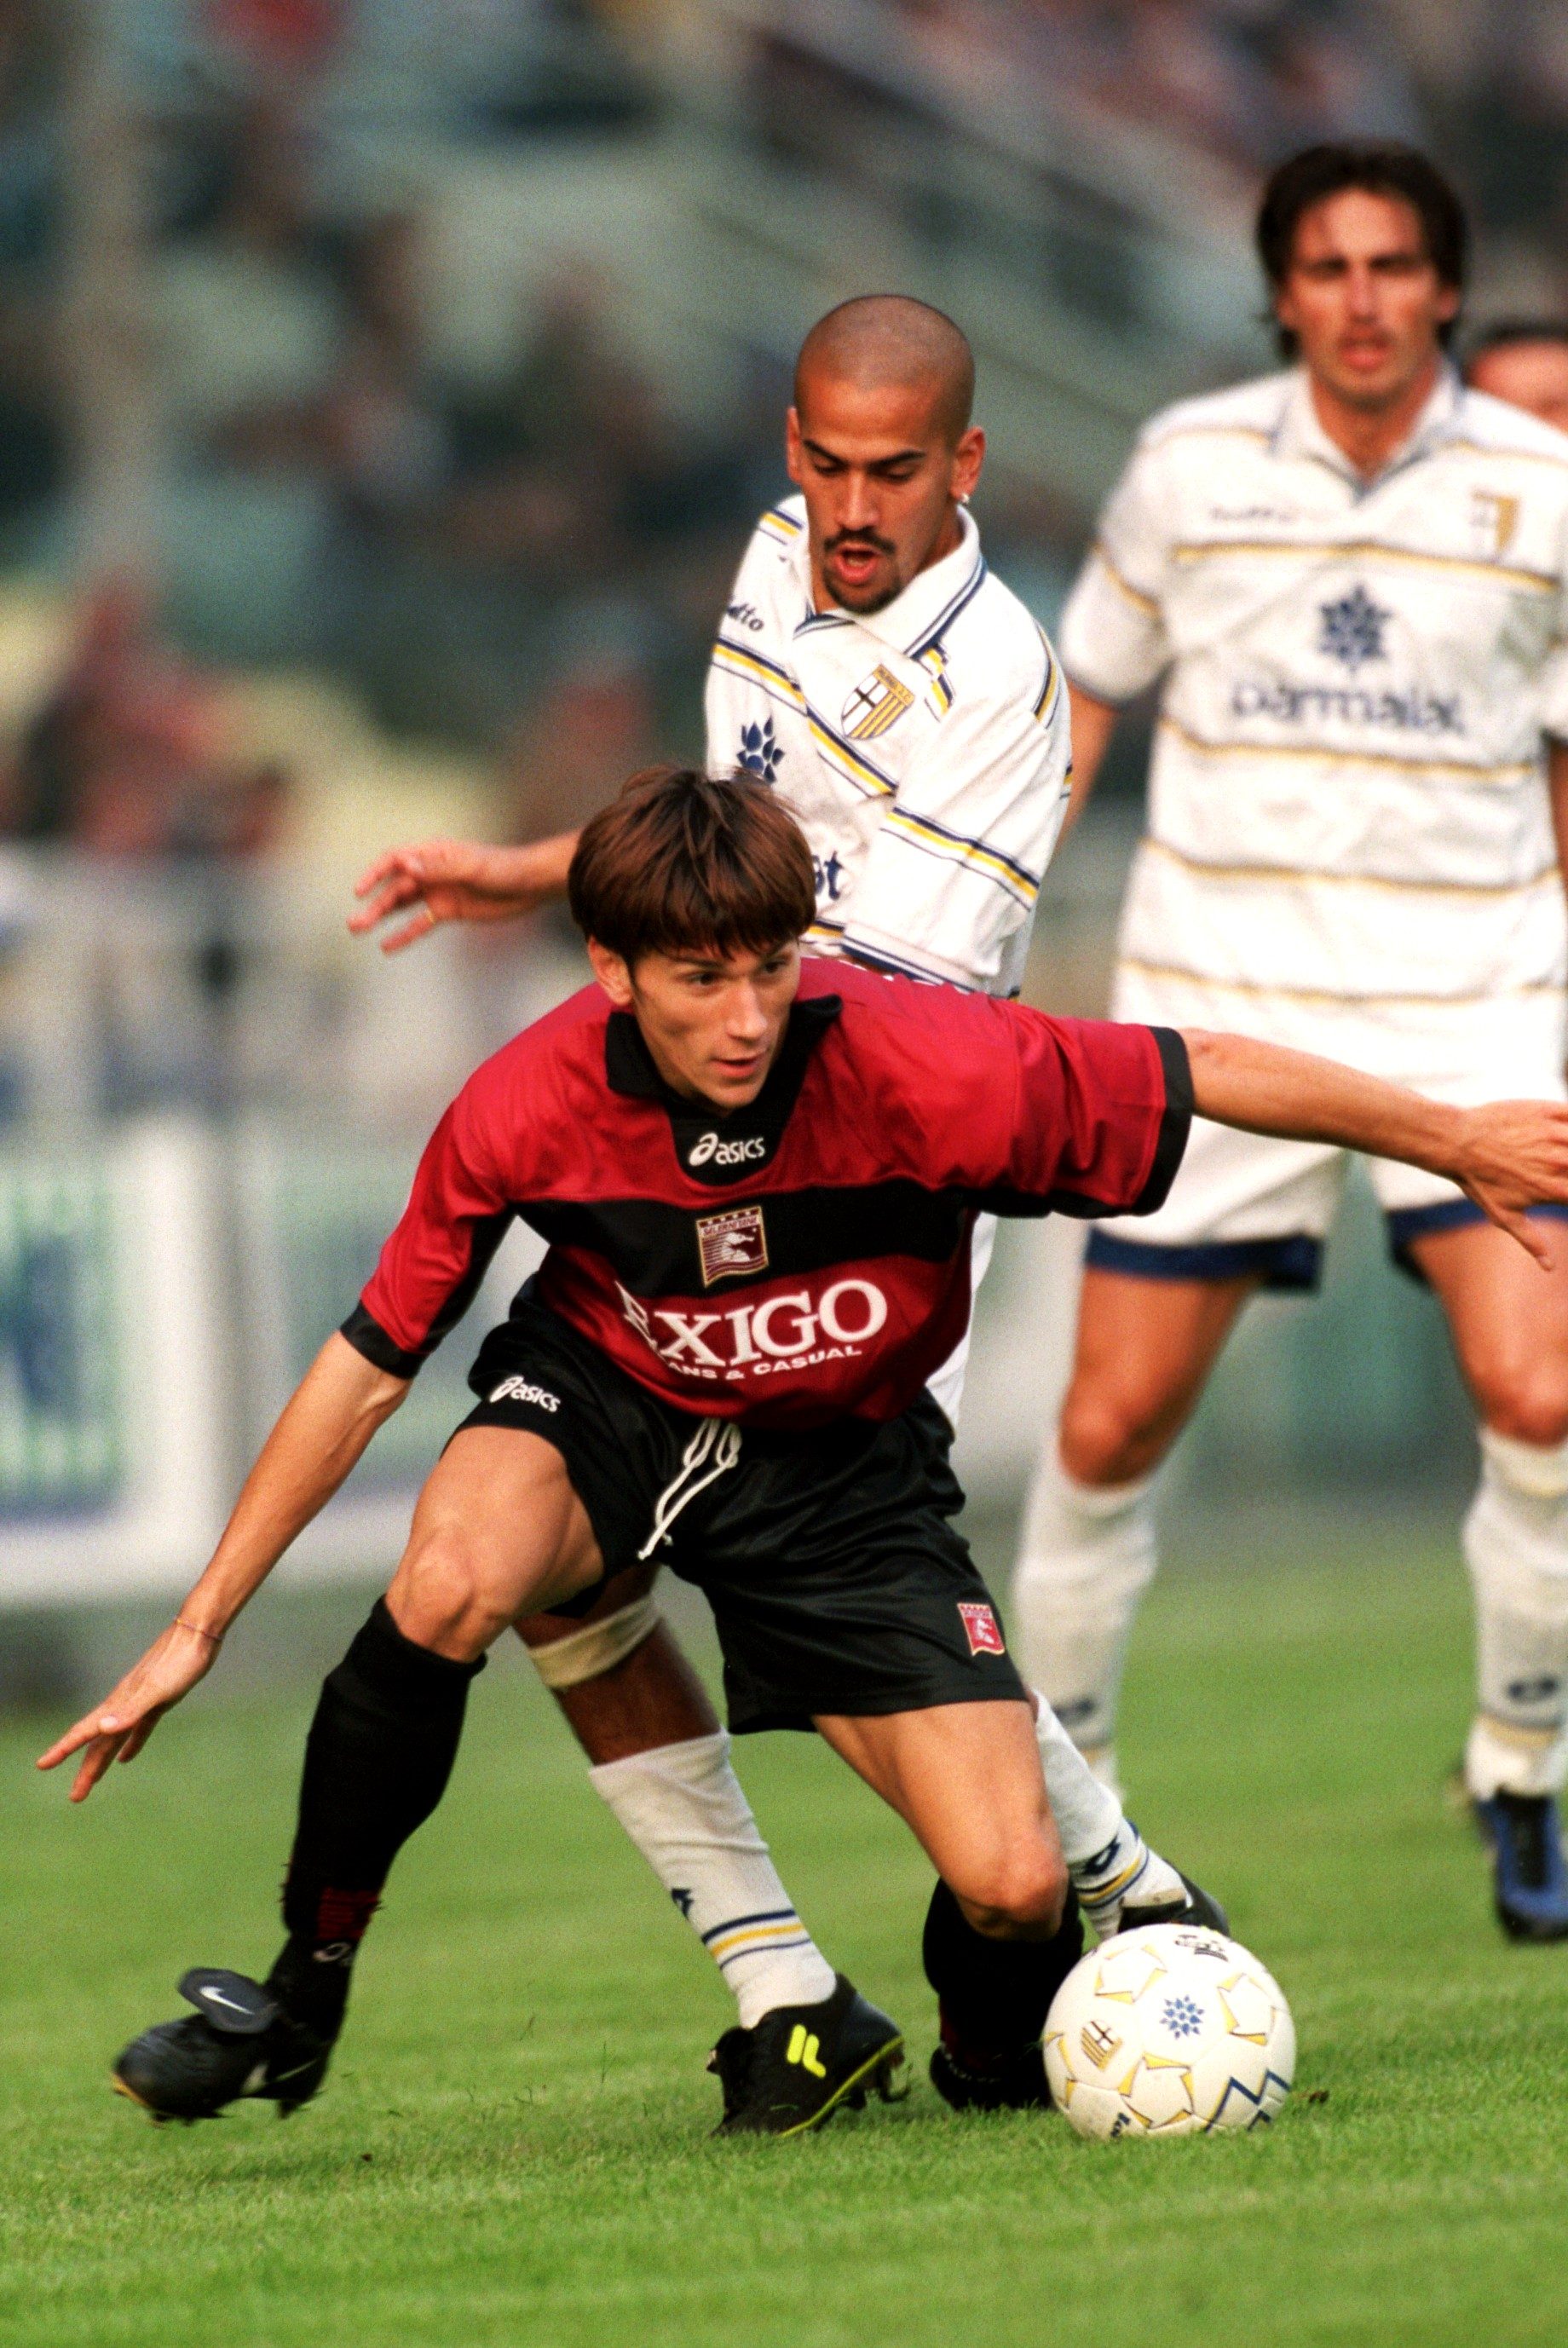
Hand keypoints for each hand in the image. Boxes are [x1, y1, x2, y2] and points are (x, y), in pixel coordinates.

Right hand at [36, 1620, 222, 1801]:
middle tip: (75, 1797)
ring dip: (103, 1761)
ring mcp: (140, 1703)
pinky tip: (127, 1758)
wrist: (197, 1634)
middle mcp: (124, 1705)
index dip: (63, 1750)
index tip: (42, 1765)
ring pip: (115, 1739)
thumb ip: (131, 1710)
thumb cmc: (179, 1661)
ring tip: (92, 1782)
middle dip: (85, 1770)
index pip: (85, 1732)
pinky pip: (139, 1730)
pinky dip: (131, 1745)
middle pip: (98, 1744)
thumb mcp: (157, 1690)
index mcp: (119, 1704)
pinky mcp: (159, 1701)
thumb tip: (102, 1728)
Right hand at [348, 836, 571, 953]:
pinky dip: (404, 934)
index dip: (374, 874)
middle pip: (394, 887)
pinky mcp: (448, 911)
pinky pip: (421, 923)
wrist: (530, 885)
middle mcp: (431, 871)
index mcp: (433, 853)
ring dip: (381, 917)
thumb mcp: (470, 867)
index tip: (359, 891)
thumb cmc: (503, 868)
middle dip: (373, 904)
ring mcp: (438, 891)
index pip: (395, 860)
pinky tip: (387, 946)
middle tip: (353, 923)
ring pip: (402, 906)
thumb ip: (438, 868)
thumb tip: (405, 865)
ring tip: (359, 930)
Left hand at [1451, 1099, 1567, 1266]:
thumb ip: (1531, 1241)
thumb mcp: (1504, 1216)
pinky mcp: (1547, 1110)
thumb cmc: (1478, 1181)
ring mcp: (1555, 1134)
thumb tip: (1550, 1267)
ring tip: (1562, 1157)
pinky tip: (1564, 1130)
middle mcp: (1560, 1161)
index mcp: (1555, 1189)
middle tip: (1564, 1172)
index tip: (1567, 1193)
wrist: (1455, 1142)